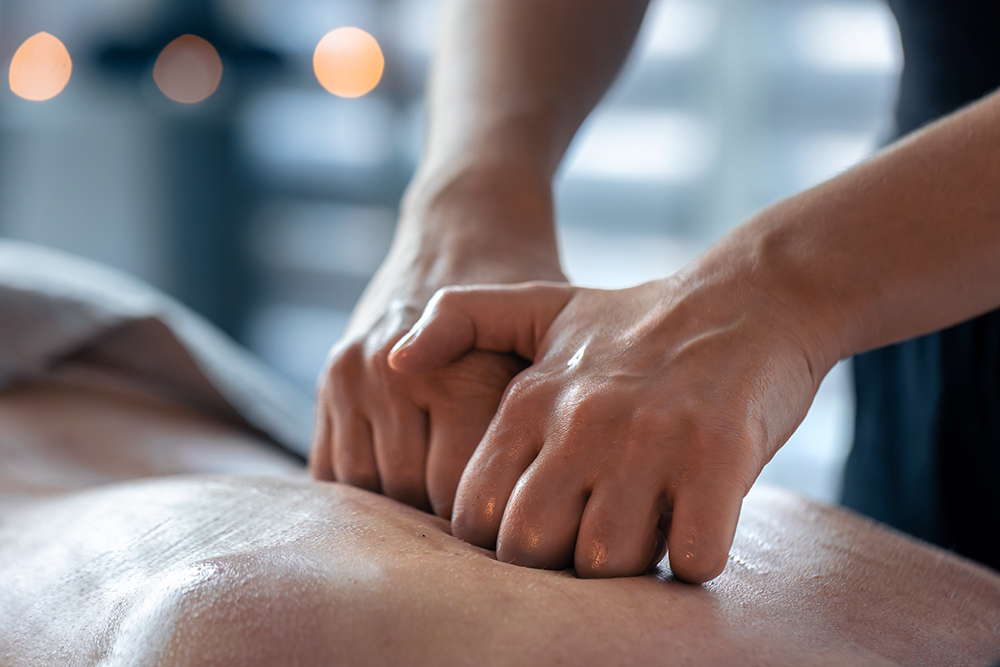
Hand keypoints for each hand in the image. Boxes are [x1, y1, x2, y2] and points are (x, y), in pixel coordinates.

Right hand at [309, 168, 564, 517]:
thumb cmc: (525, 300)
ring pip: (365, 488)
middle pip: (410, 496)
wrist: (464, 228)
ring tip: (433, 507)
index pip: (460, 495)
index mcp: (464, 378)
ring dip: (396, 505)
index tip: (505, 521)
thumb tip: (550, 506)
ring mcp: (356, 376)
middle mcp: (400, 378)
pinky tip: (395, 487)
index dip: (484, 516)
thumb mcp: (551, 349)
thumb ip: (542, 424)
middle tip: (472, 524)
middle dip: (441, 518)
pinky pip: (329, 465)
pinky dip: (359, 488)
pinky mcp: (330, 377)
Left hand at [388, 272, 832, 581]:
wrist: (752, 296)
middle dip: (556, 564)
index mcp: (532, 398)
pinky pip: (690, 557)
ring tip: (649, 528)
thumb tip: (393, 360)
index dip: (503, 539)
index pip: (475, 513)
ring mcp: (650, 439)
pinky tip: (698, 525)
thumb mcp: (544, 304)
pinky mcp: (718, 456)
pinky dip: (695, 558)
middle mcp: (581, 420)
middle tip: (594, 539)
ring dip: (629, 565)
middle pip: (531, 548)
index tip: (544, 527)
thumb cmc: (639, 320)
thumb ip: (461, 319)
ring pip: (605, 561)